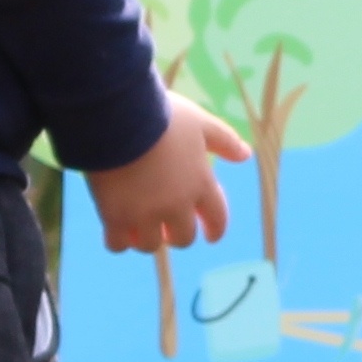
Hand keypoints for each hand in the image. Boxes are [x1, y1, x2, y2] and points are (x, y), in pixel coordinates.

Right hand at [82, 94, 251, 255]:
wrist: (119, 118)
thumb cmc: (162, 117)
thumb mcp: (199, 123)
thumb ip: (224, 141)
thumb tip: (246, 155)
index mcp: (200, 184)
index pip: (217, 218)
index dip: (215, 230)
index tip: (211, 237)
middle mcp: (176, 205)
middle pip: (183, 238)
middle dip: (177, 235)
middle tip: (166, 229)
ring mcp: (145, 214)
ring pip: (150, 244)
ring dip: (146, 238)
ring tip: (137, 228)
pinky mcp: (115, 217)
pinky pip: (118, 244)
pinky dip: (118, 240)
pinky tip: (115, 231)